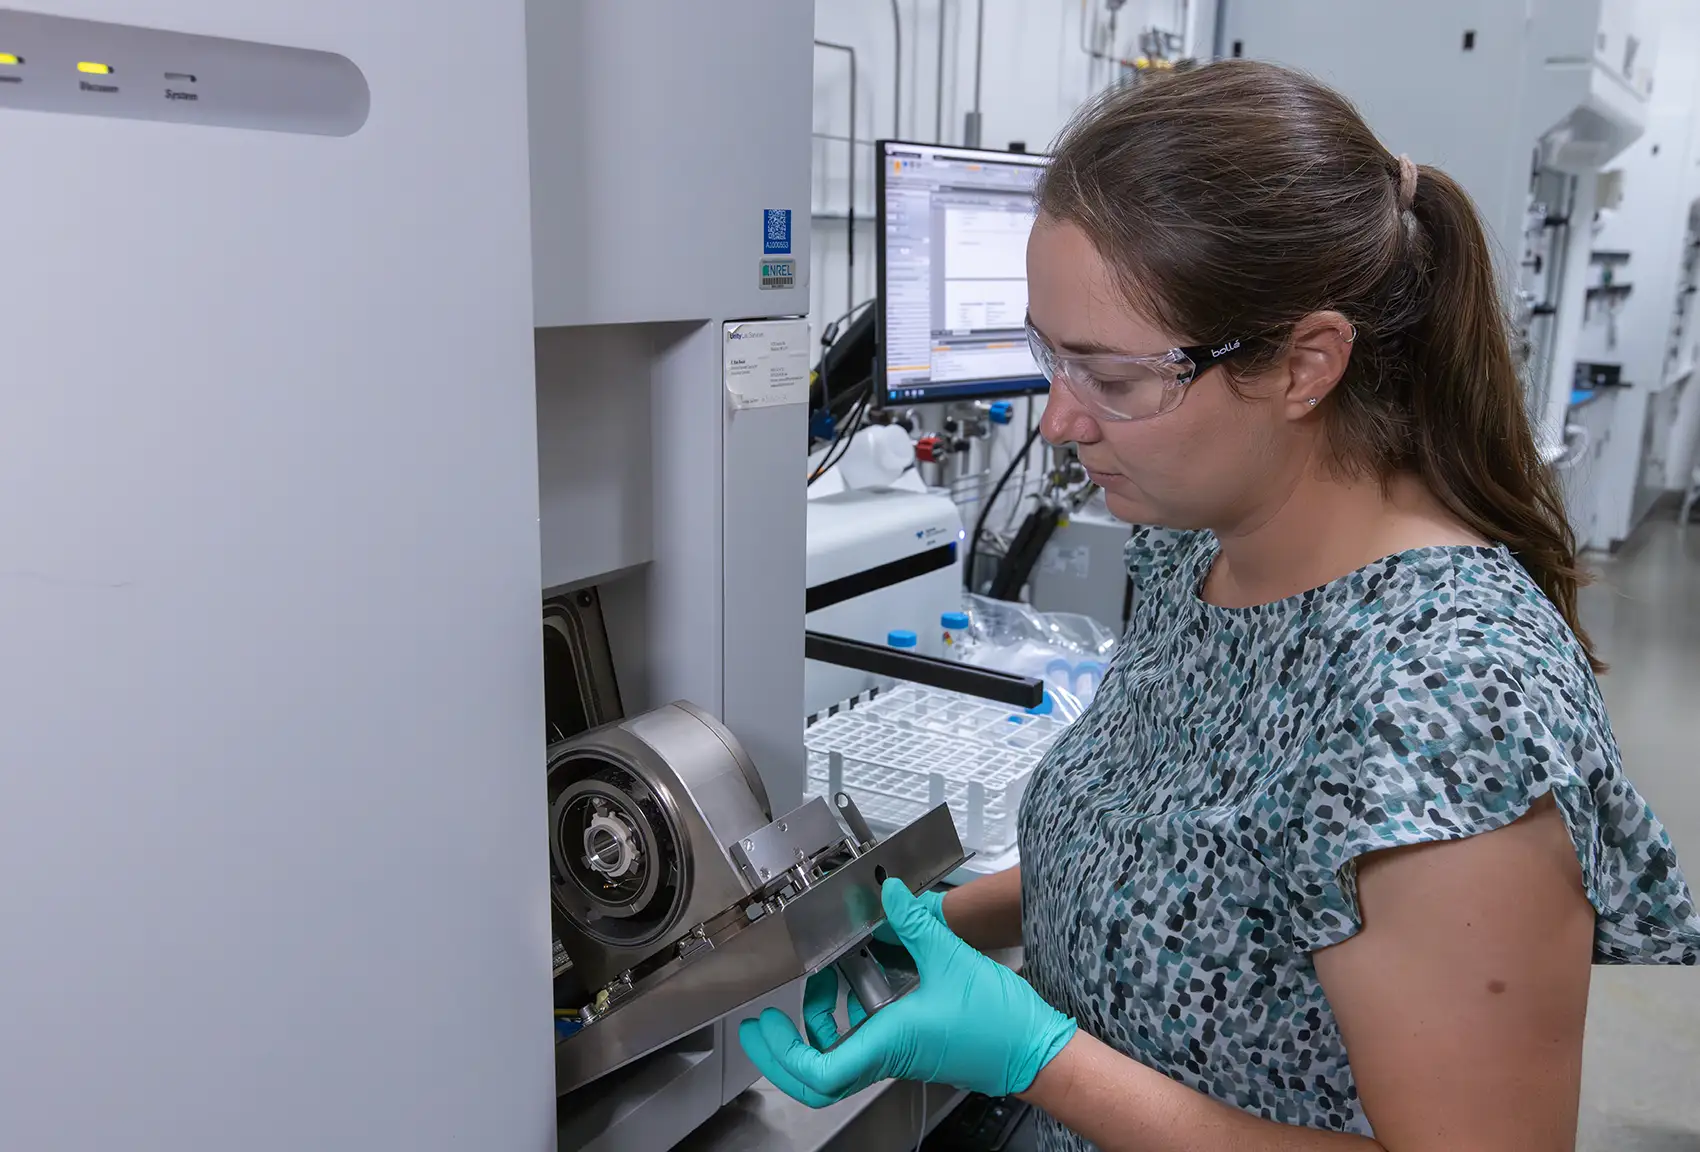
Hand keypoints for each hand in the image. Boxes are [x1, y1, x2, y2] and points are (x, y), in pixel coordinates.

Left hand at [739, 878, 1075, 1105]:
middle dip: (783, 1051)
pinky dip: (847, 1017)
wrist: (1034, 1049)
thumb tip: (888, 893)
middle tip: (766, 1023)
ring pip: (838, 1058)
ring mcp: (897, 1054)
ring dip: (817, 1025)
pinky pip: (863, 1041)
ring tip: (819, 985)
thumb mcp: (950, 959)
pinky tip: (857, 985)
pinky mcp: (909, 1046)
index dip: (782, 1054)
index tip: (765, 1026)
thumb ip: (913, 923)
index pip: (819, 1071)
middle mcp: (887, 1056)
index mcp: (888, 1043)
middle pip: (817, 1076)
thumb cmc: (999, 1022)